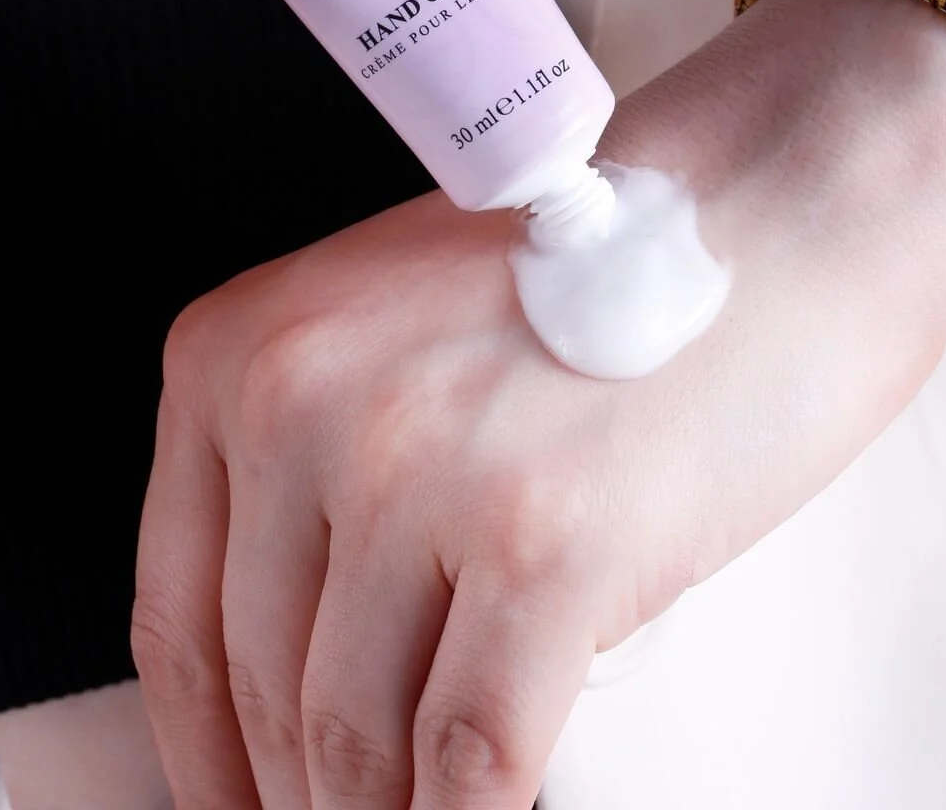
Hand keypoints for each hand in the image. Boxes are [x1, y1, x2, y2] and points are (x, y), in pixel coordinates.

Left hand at [133, 0, 945, 809]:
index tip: (227, 799)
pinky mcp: (541, 547)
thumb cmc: (607, 253)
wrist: (768, 197)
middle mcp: (304, 406)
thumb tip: (305, 663)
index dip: (202, 748)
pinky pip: (473, 759)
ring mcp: (417, 475)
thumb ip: (326, 472)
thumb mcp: (395, 329)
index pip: (177, 610)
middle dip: (300, 793)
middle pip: (267, 685)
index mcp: (244, 350)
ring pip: (359, 739)